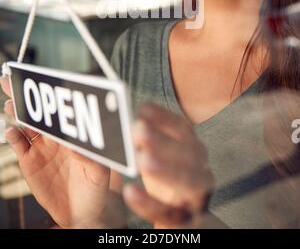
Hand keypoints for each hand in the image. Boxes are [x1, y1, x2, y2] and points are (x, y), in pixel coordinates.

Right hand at [1, 76, 110, 228]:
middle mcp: (57, 135)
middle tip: (13, 80)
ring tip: (11, 103)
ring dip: (18, 111)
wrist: (80, 212)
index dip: (52, 92)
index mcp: (74, 132)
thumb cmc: (96, 188)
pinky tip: (12, 131)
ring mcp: (42, 147)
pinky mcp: (29, 162)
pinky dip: (13, 136)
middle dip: (26, 93)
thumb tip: (77, 147)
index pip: (62, 107)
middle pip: (40, 109)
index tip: (44, 80)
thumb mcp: (100, 173)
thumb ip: (90, 159)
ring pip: (27, 123)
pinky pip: (19, 145)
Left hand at [123, 103, 213, 228]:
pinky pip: (171, 213)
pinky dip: (151, 203)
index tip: (142, 109)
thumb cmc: (161, 187)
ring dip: (167, 169)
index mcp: (191, 152)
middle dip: (164, 140)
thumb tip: (105, 133)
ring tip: (142, 160)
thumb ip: (132, 146)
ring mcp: (196, 197)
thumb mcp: (150, 162)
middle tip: (138, 130)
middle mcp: (200, 170)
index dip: (164, 118)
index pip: (182, 129)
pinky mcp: (187, 221)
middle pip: (190, 153)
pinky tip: (130, 192)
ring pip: (190, 182)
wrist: (175, 224)